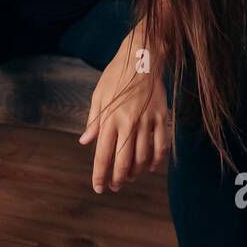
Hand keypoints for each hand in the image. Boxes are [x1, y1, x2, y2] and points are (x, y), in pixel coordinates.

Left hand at [78, 36, 170, 192]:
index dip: (100, 175)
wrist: (143, 58)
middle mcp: (128, 123)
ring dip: (136, 172)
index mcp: (109, 119)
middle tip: (113, 187)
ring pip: (143, 157)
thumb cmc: (116, 75)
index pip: (102, 155)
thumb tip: (85, 141)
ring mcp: (147, 121)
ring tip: (129, 177)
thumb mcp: (98, 95)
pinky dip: (156, 161)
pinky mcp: (161, 118)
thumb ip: (93, 120)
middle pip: (123, 161)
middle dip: (117, 179)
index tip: (98, 188)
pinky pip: (161, 146)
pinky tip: (151, 167)